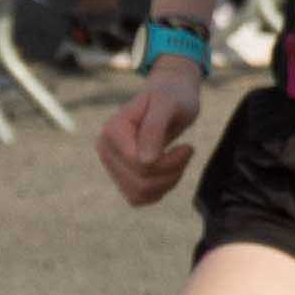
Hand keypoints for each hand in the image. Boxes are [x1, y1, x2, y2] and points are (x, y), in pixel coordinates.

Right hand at [98, 58, 204, 205]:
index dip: (168, 162)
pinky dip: (161, 189)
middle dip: (170, 172)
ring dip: (168, 182)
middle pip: (139, 182)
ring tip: (180, 160)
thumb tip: (144, 161)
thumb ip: (154, 129)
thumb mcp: (168, 105)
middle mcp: (105, 149)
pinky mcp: (121, 176)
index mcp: (112, 130)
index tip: (189, 147)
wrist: (171, 96)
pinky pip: (139, 198)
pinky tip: (172, 170)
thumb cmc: (172, 97)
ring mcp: (111, 164)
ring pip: (139, 194)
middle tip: (188, 152)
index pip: (138, 164)